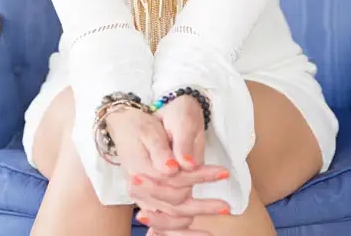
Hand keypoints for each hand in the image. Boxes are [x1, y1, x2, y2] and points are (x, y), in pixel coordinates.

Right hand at [105, 106, 228, 230]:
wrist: (124, 127)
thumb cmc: (140, 126)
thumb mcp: (151, 130)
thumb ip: (162, 150)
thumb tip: (173, 168)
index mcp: (140, 169)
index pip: (175, 180)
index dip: (200, 177)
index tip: (223, 173)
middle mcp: (139, 188)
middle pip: (174, 203)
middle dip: (202, 205)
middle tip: (226, 205)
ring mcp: (141, 196)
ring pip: (168, 218)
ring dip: (192, 225)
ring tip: (213, 220)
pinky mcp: (145, 200)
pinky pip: (161, 223)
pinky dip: (176, 229)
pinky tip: (193, 228)